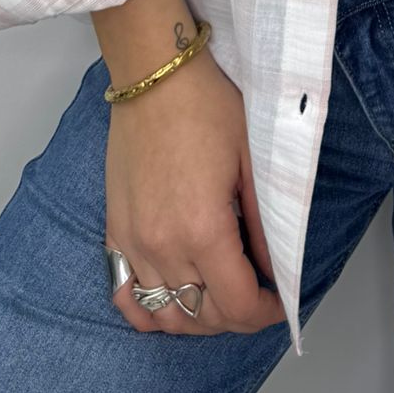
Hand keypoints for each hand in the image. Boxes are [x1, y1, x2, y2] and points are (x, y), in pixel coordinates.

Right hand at [105, 47, 285, 335]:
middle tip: (256, 295)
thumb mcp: (251, 161)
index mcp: (202, 229)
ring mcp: (132, 242)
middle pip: (202, 317)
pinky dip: (150, 310)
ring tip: (220, 296)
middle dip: (236, 316)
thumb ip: (262, 224)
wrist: (155, 74)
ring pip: (164, 315)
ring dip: (197, 318)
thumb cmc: (207, 107)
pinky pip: (126, 297)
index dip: (265, 313)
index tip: (279, 302)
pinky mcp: (114, 232)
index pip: (236, 306)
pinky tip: (173, 299)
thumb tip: (273, 269)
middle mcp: (162, 246)